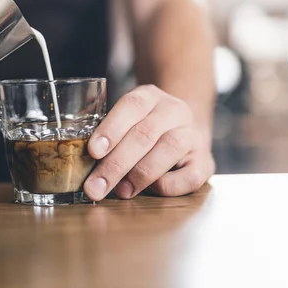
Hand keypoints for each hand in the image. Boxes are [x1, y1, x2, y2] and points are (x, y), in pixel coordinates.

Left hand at [84, 85, 214, 200]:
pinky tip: (151, 190)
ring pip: (169, 149)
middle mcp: (174, 110)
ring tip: (120, 191)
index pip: (131, 106)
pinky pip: (190, 176)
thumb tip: (82, 166)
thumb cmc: (143, 129)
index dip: (111, 129)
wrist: (185, 129)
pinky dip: (167, 185)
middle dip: (116, 164)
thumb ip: (108, 137)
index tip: (93, 151)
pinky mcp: (206, 161)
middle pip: (145, 134)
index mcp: (149, 96)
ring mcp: (193, 134)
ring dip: (140, 174)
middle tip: (95, 187)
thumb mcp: (126, 121)